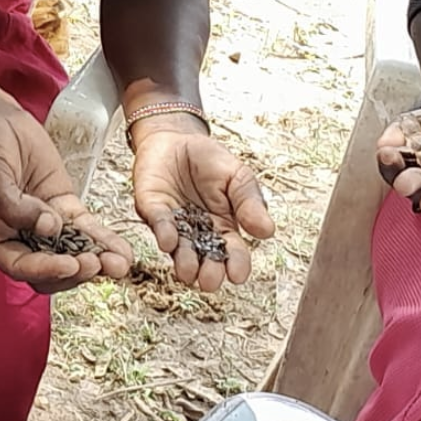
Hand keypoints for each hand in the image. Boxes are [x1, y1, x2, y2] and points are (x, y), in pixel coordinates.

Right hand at [0, 89, 133, 292]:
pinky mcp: (61, 204)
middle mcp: (17, 235)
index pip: (19, 264)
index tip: (70, 265)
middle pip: (48, 267)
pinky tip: (121, 249)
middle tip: (98, 264)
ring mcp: (42, 221)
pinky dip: (102, 239)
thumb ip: (12, 204)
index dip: (45, 270)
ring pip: (70, 252)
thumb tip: (47, 228)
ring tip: (120, 264)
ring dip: (96, 260)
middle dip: (75, 270)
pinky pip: (84, 228)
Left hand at [130, 127, 273, 291]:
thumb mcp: (238, 176)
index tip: (238, 276)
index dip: (236, 265)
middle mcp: (198, 234)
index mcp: (224, 227)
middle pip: (205, 260)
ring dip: (184, 262)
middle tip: (210, 281)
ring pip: (180, 250)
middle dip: (208, 273)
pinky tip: (170, 240)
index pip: (233, 253)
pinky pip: (159, 224)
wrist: (177, 138)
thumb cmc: (210, 161)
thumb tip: (267, 231)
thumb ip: (250, 202)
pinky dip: (164, 233)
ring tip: (189, 271)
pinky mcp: (152, 210)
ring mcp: (174, 225)